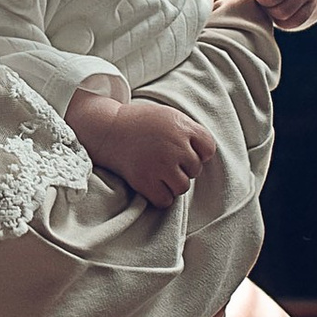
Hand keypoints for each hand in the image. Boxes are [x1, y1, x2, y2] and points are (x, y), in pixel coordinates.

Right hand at [80, 95, 219, 209]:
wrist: (107, 129)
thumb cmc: (140, 123)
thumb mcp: (169, 116)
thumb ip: (189, 132)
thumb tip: (206, 158)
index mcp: (181, 126)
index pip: (208, 149)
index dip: (198, 152)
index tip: (183, 150)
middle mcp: (174, 145)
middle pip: (195, 169)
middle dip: (183, 167)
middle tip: (163, 159)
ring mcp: (159, 164)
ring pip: (182, 187)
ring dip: (173, 183)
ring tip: (158, 172)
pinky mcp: (144, 180)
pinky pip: (165, 200)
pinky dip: (160, 197)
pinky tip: (151, 184)